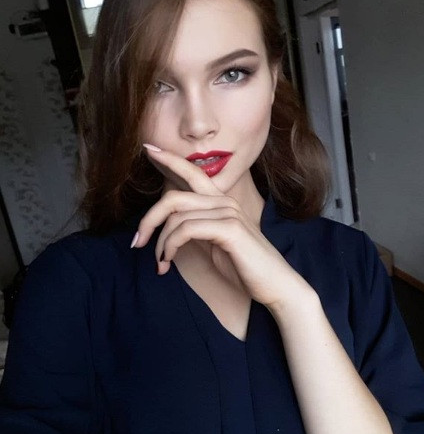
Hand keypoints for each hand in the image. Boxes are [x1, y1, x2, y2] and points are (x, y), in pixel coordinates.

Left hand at [132, 145, 313, 310]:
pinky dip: (170, 245)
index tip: (148, 148)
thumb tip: (170, 227)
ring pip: (176, 216)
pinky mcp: (230, 229)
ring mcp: (228, 213)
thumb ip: (197, 228)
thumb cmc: (246, 267)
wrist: (276, 285)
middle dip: (149, 219)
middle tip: (137, 242)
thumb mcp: (216, 243)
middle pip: (173, 197)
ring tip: (160, 262)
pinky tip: (168, 261)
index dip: (169, 159)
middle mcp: (224, 202)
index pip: (192, 173)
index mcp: (221, 202)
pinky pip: (186, 229)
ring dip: (160, 242)